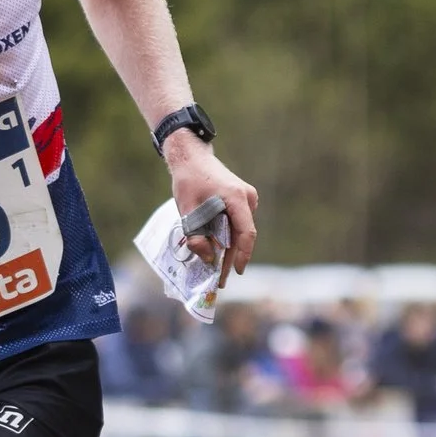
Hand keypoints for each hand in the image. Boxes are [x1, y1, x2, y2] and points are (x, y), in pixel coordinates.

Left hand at [164, 136, 258, 273]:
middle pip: (243, 235)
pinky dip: (227, 236)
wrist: (191, 157)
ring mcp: (246, 198)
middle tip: (220, 279)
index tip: (236, 271)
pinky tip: (216, 250)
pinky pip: (237, 223)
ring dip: (228, 248)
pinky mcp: (241, 200)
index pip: (247, 233)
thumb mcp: (188, 211)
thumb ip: (197, 236)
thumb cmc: (189, 180)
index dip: (243, 255)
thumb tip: (208, 259)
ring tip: (215, 269)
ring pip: (240, 230)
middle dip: (232, 258)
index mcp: (237, 198)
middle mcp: (247, 198)